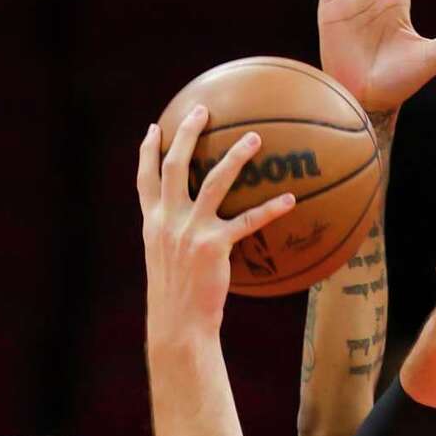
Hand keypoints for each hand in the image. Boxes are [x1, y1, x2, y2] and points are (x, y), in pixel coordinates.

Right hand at [137, 107, 295, 333]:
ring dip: (235, 156)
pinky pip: (247, 221)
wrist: (178, 325)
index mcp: (153, 223)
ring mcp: (189, 231)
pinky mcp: (214, 246)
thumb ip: (173, 238)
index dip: (147, 151)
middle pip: (174, 165)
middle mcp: (167, 221)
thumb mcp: (165, 263)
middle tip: (202, 110)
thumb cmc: (177, 299)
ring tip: (255, 138)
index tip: (154, 128)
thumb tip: (189, 229)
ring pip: (213, 182)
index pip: (144, 179)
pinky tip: (291, 199)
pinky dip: (271, 209)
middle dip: (186, 133)